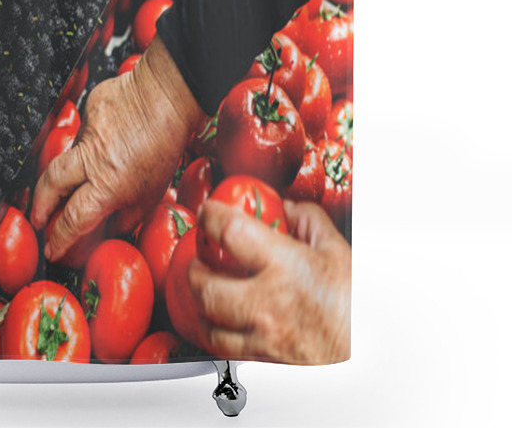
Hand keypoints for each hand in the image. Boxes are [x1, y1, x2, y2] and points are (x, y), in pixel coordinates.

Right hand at [31, 36, 203, 260]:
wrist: (169, 95)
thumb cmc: (166, 145)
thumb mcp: (152, 194)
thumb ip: (126, 217)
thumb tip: (108, 228)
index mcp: (109, 185)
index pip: (73, 219)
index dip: (58, 238)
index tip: (51, 247)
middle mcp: (92, 159)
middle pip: (50, 186)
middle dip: (39, 205)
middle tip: (38, 217)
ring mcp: (87, 132)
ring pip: (65, 156)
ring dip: (66, 172)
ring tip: (77, 177)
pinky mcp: (87, 110)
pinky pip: (82, 132)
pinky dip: (90, 140)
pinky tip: (107, 139)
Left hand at [189, 199, 350, 363]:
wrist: (373, 351)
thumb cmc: (357, 302)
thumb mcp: (338, 250)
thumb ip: (308, 221)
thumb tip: (286, 207)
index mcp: (286, 267)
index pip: (230, 232)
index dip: (211, 216)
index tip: (208, 211)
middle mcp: (268, 304)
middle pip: (205, 285)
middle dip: (194, 267)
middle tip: (199, 256)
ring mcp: (264, 337)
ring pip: (207, 323)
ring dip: (199, 302)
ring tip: (203, 287)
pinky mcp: (266, 360)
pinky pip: (224, 349)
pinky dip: (214, 331)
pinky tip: (219, 319)